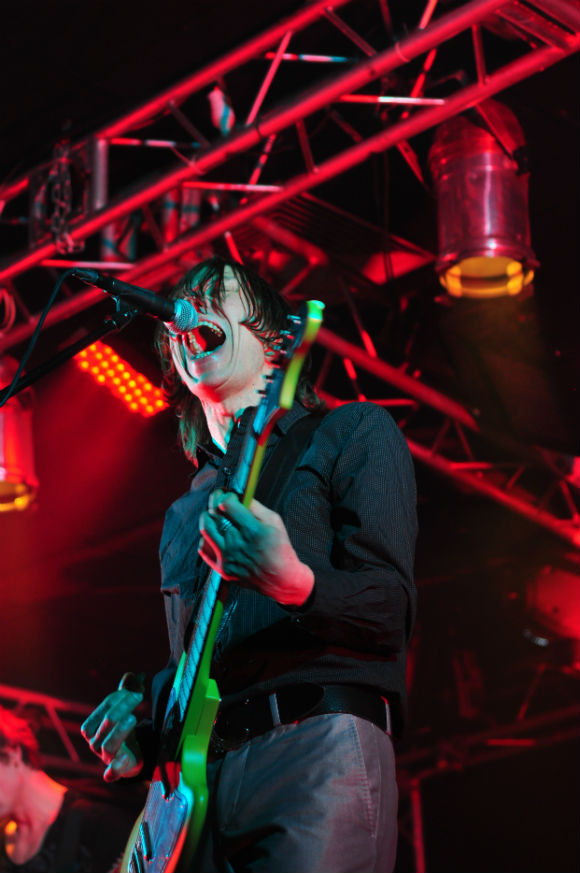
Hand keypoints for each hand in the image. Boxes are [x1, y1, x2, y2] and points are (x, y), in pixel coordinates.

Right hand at [81, 681, 143, 781]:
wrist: (129, 756)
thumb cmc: (122, 728)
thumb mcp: (124, 710)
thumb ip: (128, 691)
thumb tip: (134, 675)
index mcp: (93, 727)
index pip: (103, 709)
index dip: (118, 698)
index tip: (137, 692)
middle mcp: (95, 743)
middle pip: (105, 724)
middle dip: (121, 709)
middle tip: (138, 698)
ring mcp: (106, 757)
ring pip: (107, 745)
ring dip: (119, 731)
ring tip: (133, 718)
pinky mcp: (119, 769)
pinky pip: (112, 773)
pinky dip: (113, 771)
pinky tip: (119, 765)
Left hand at [199, 489, 313, 605]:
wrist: (281, 580)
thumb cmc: (280, 549)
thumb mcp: (275, 522)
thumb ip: (255, 506)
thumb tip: (240, 494)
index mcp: (252, 530)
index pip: (227, 504)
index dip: (226, 495)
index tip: (229, 495)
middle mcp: (237, 544)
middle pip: (214, 515)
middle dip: (215, 502)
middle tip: (219, 500)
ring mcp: (228, 558)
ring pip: (205, 529)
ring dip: (208, 518)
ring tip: (216, 517)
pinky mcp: (222, 569)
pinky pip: (203, 548)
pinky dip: (206, 538)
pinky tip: (216, 536)